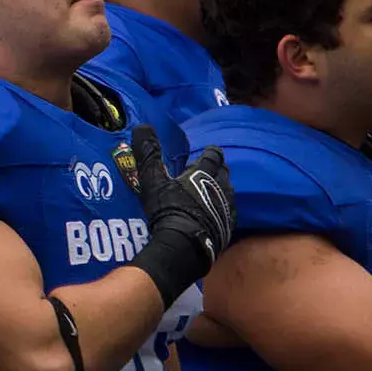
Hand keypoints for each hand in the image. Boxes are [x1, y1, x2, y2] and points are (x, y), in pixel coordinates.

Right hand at [131, 125, 235, 262]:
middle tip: (205, 172)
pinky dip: (221, 208)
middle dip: (216, 170)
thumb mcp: (153, 179)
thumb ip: (149, 153)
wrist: (185, 244)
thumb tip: (142, 126)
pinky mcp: (229, 226)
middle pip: (224, 173)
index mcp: (204, 173)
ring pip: (228, 192)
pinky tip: (212, 214)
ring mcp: (227, 207)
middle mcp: (221, 187)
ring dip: (220, 189)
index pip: (213, 155)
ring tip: (208, 193)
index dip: (211, 152)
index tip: (207, 151)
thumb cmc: (168, 208)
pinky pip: (228, 211)